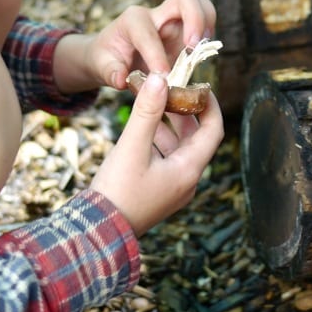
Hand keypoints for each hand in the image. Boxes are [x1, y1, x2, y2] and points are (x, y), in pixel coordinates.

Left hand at [86, 0, 215, 90]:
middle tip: (193, 46)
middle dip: (195, 18)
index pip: (149, 33)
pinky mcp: (184, 31)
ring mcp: (173, 20)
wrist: (112, 53)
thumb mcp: (100, 66)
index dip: (156, 55)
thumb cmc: (106, 57)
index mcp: (132, 20)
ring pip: (200, 4)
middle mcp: (156, 14)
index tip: (162, 77)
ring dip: (206, 23)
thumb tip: (121, 79)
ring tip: (201, 49)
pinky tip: (201, 54)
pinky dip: (207, 35)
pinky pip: (204, 22)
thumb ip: (110, 72)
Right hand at [88, 72, 223, 236]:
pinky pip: (166, 160)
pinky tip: (141, 128)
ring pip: (179, 149)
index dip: (210, 106)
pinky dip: (158, 141)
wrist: (99, 232)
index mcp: (189, 170)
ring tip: (155, 102)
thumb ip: (147, 112)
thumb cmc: (118, 191)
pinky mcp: (157, 192)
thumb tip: (160, 79)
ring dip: (170, 125)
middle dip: (185, 112)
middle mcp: (186, 181)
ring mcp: (172, 188)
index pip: (213, 131)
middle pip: (196, 139)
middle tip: (172, 89)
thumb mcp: (132, 146)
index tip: (200, 85)